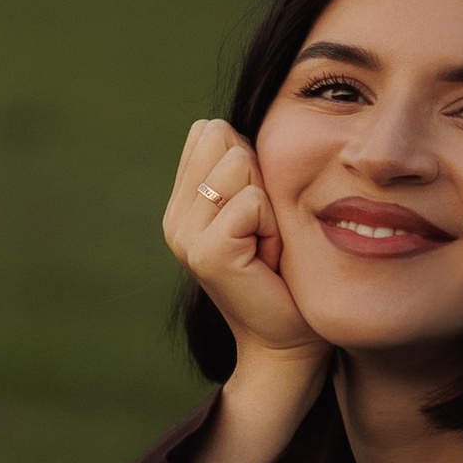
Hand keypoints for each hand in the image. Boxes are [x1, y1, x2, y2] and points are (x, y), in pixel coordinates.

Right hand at [162, 118, 326, 365]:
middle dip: (260, 177)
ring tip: (266, 242)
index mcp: (182, 202)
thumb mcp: (257, 206)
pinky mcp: (207, 253)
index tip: (256, 209)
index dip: (249, 160)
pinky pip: (251, 201)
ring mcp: (185, 236)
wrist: (288, 337)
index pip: (209, 130)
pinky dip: (272, 225)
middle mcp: (175, 218)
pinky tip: (268, 257)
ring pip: (239, 164)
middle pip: (224, 139)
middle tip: (263, 229)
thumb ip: (240, 166)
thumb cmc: (284, 269)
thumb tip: (226, 126)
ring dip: (269, 202)